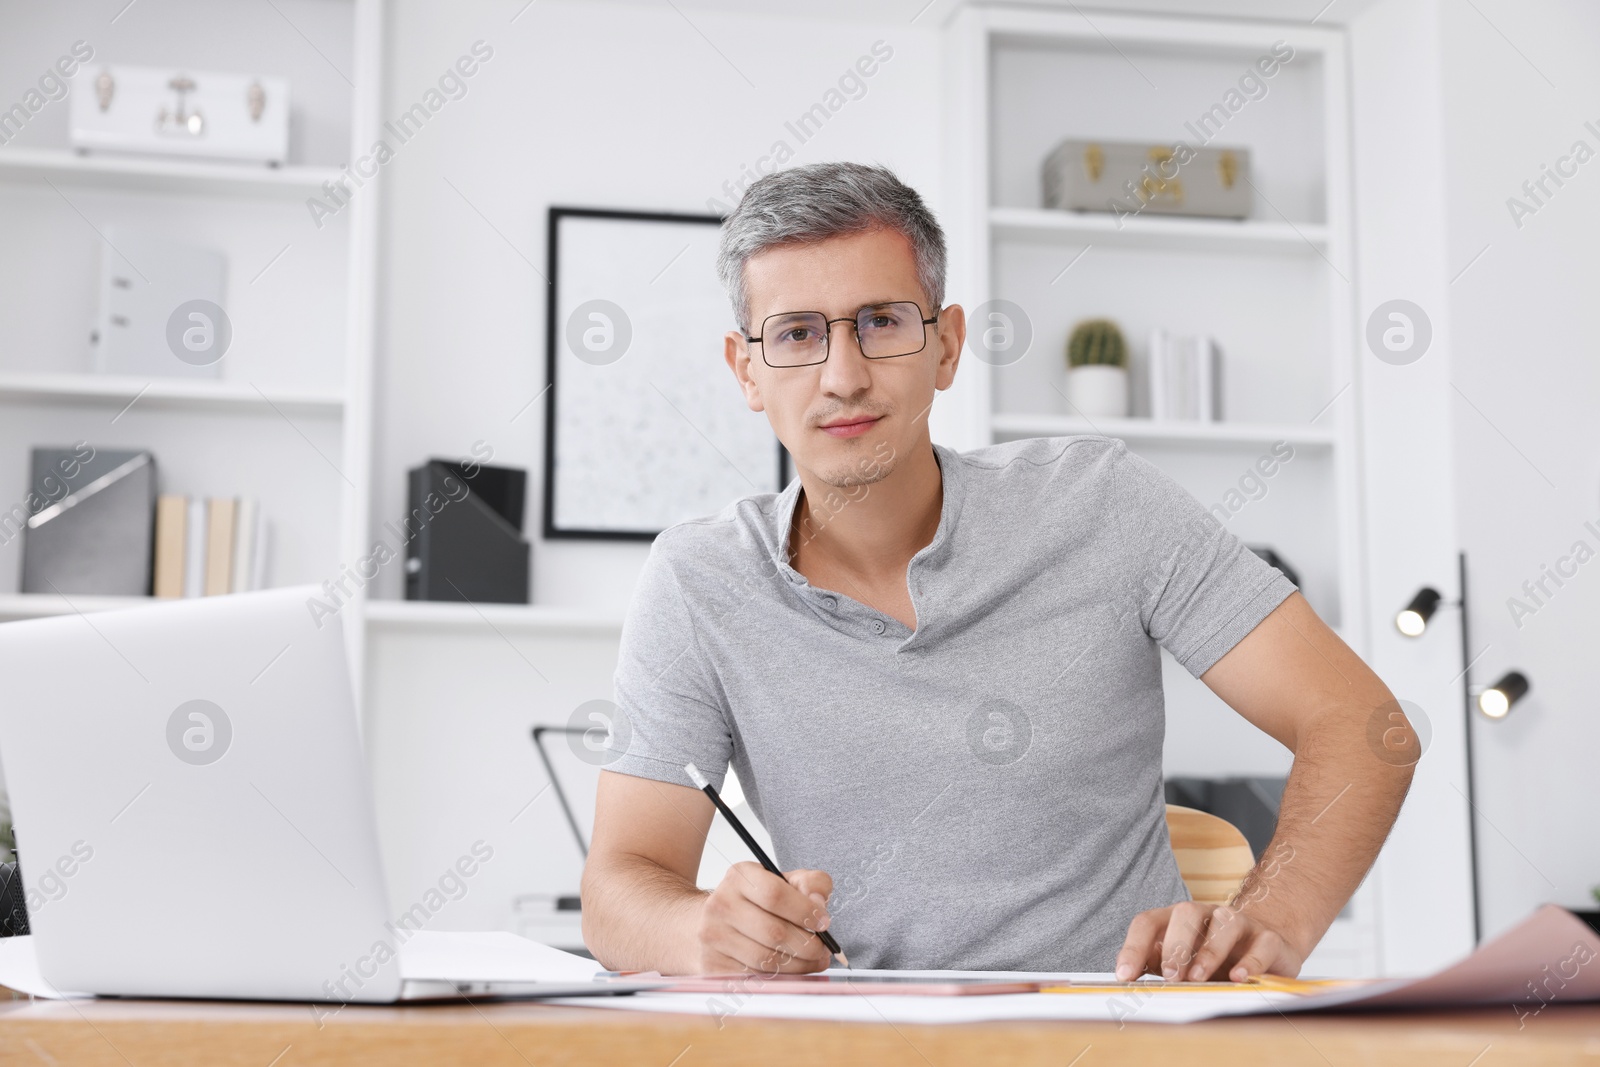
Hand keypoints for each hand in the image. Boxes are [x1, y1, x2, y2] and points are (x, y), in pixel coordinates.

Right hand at [692, 862, 834, 974]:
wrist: (705, 922)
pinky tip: (791, 970)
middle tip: (824, 949)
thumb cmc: (754, 902)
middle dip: (808, 945)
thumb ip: (810, 883)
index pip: (775, 894)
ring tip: (813, 960)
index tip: (824, 922)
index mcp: (739, 877)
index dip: (805, 911)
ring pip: (767, 960)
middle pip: (774, 932)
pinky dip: (780, 978)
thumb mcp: (781, 881)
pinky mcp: (712, 966)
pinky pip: (755, 978)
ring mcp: (713, 937)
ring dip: (799, 965)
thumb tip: (818, 903)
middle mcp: (721, 904)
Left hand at [1115, 902, 1304, 982]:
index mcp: (1176, 919)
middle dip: (1174, 945)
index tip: (1125, 975)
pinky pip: (1260, 945)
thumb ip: (1157, 964)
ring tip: (1198, 978)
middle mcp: (1205, 914)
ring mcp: (1238, 922)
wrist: (1266, 947)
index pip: (1148, 922)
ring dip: (1208, 952)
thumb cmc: (1215, 957)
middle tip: (1170, 976)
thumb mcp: (1183, 962)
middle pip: (1184, 914)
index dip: (1134, 947)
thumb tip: (1129, 976)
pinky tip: (1238, 977)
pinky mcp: (1267, 938)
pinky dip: (1249, 962)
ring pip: (1223, 924)